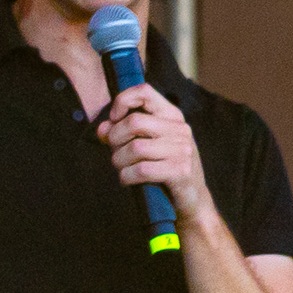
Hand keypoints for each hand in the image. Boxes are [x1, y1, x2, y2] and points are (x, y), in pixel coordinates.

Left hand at [98, 83, 208, 225]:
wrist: (191, 200)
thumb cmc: (163, 170)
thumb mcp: (144, 147)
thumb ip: (121, 134)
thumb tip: (102, 129)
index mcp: (171, 116)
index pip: (145, 92)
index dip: (122, 101)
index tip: (114, 119)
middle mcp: (179, 129)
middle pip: (134, 122)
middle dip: (115, 139)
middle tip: (116, 152)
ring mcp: (182, 150)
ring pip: (134, 148)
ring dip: (119, 161)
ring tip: (123, 169)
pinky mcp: (180, 171)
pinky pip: (141, 170)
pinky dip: (127, 177)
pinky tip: (129, 180)